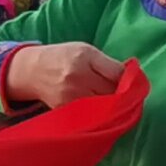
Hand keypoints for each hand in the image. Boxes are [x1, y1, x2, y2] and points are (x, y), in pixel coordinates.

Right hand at [5, 42, 127, 108]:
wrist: (32, 70)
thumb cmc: (63, 57)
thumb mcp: (86, 50)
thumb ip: (107, 63)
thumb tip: (132, 77)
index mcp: (85, 57)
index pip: (117, 73)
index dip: (128, 79)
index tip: (132, 82)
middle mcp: (77, 77)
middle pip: (112, 92)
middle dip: (121, 94)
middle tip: (123, 94)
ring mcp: (70, 96)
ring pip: (103, 107)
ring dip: (111, 107)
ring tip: (112, 102)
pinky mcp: (65, 110)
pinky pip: (90, 115)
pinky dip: (98, 114)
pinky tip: (99, 109)